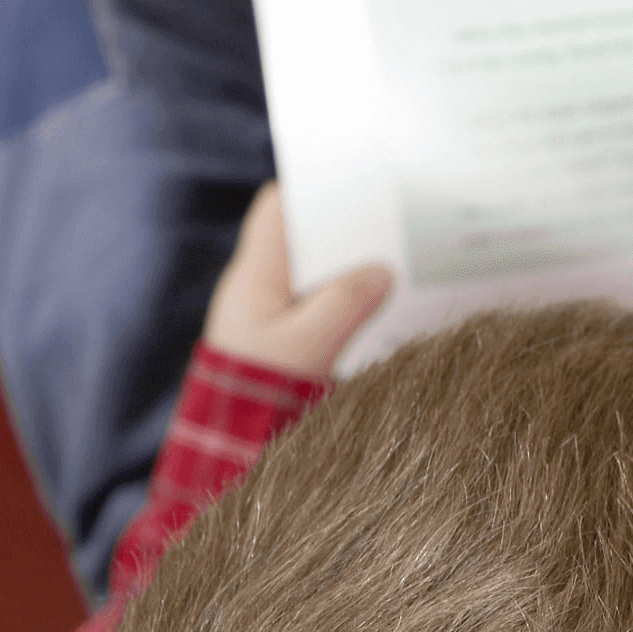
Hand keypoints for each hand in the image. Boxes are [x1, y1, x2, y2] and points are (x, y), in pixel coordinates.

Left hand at [201, 183, 395, 378]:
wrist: (234, 446)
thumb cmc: (262, 393)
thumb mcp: (308, 346)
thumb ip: (345, 303)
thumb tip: (381, 272)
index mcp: (255, 275)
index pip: (276, 209)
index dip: (313, 189)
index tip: (357, 184)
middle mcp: (259, 287)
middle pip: (304, 239)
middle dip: (345, 231)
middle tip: (392, 226)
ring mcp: (272, 313)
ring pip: (317, 273)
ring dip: (350, 270)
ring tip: (398, 264)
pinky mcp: (287, 338)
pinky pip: (322, 305)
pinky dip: (348, 300)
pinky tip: (381, 307)